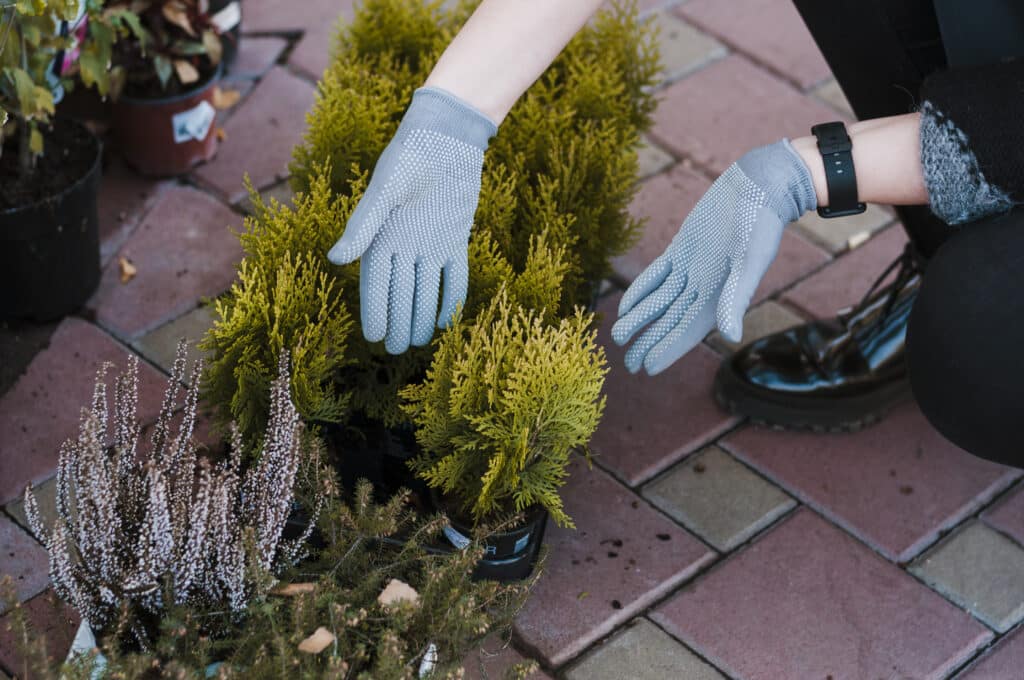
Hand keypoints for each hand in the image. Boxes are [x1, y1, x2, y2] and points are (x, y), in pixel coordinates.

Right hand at [327, 87, 496, 353]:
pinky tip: (450, 319)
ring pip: (426, 288)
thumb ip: (363, 226)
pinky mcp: (455, 237)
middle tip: (399, 350)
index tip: (374, 339)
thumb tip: (336, 259)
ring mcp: (431, 242)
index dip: (374, 311)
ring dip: (424, 315)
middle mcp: (404, 244)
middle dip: (399, 321)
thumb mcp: (384, 191)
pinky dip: (452, 296)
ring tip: (420, 342)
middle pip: (401, 292)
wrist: (446, 136)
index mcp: (381, 235)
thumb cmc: (408, 157)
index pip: (375, 283)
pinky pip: (453, 274)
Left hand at [611, 139, 816, 374]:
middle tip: (627, 364)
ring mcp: (690, 268)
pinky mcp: (682, 249)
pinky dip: (641, 290)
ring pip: (659, 300)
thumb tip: (730, 337)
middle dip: (649, 342)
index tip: (646, 369)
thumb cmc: (759, 224)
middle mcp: (703, 287)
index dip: (666, 350)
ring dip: (640, 319)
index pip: (686, 331)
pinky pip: (656, 275)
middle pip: (669, 321)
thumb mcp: (749, 262)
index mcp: (719, 296)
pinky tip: (625, 306)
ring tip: (618, 337)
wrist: (759, 185)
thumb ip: (736, 299)